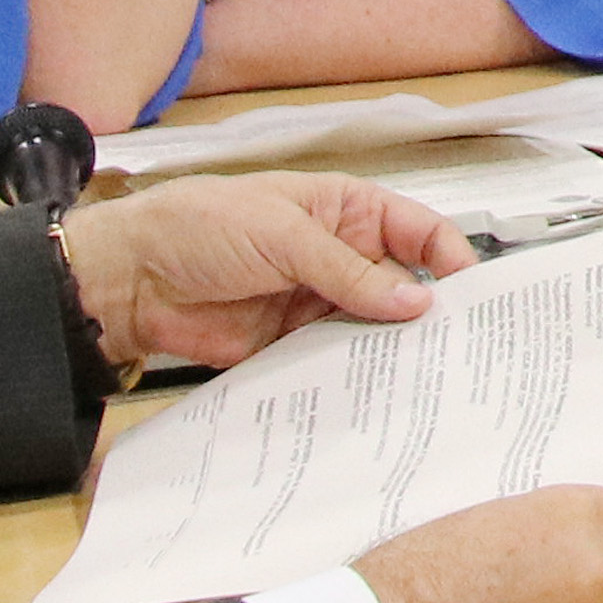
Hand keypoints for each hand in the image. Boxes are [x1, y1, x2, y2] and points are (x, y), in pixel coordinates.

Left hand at [66, 172, 463, 373]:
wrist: (131, 280)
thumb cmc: (199, 226)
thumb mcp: (283, 234)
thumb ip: (349, 271)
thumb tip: (414, 301)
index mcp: (344, 211)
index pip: (415, 231)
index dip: (447, 258)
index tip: (471, 294)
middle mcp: (338, 256)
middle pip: (401, 286)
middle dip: (425, 313)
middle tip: (455, 347)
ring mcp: (316, 301)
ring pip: (372, 328)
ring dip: (390, 349)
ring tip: (422, 376)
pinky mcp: (292, 344)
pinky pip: (334, 361)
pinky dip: (352, 375)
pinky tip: (372, 391)